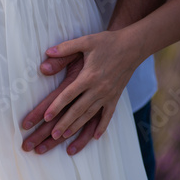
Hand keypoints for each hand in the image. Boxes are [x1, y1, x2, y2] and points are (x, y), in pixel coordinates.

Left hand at [22, 29, 141, 153]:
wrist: (134, 46)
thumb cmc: (107, 42)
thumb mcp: (85, 41)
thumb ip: (65, 48)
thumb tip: (47, 53)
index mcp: (88, 76)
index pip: (68, 95)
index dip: (56, 107)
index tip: (46, 117)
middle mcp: (98, 88)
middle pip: (77, 110)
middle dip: (64, 123)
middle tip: (53, 136)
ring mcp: (108, 95)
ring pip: (90, 115)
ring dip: (77, 127)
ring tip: (65, 138)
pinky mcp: (116, 97)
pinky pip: (108, 115)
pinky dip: (102, 126)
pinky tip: (96, 137)